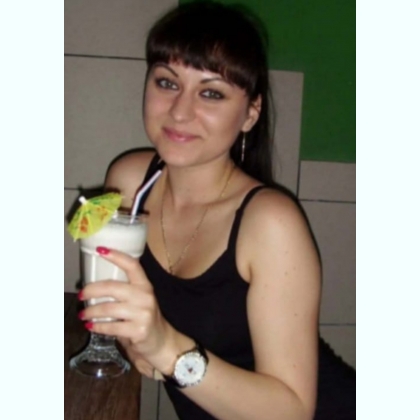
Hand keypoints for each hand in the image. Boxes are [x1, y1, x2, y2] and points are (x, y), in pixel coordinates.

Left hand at [79, 247, 170, 363]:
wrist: (161, 341)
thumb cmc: (144, 317)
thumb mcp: (139, 299)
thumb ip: (124, 291)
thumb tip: (94, 287)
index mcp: (145, 285)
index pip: (132, 265)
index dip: (116, 256)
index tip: (100, 250)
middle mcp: (145, 296)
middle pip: (113, 287)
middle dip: (92, 290)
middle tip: (81, 295)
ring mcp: (143, 314)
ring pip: (108, 308)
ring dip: (91, 312)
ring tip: (83, 315)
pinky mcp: (138, 330)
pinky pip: (111, 327)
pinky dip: (97, 327)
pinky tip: (91, 327)